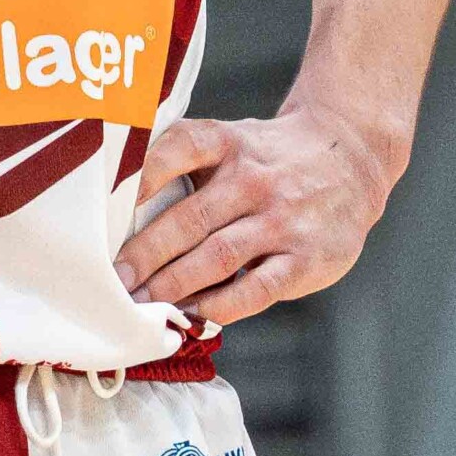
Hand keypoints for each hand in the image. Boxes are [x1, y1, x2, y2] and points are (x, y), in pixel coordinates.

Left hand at [112, 101, 396, 325]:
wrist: (350, 158)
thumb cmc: (269, 156)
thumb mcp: (231, 139)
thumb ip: (184, 163)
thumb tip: (120, 207)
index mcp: (228, 142)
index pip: (178, 149)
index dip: (141, 177)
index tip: (104, 209)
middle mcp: (253, 179)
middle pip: (189, 218)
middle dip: (144, 253)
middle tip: (112, 279)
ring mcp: (281, 220)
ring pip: (217, 256)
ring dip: (173, 285)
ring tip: (140, 304)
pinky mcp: (304, 259)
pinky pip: (256, 289)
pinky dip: (221, 306)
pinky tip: (193, 315)